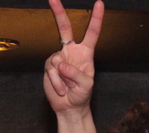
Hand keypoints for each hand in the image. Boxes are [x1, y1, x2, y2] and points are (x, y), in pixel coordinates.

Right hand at [44, 0, 103, 115]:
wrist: (69, 107)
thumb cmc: (82, 95)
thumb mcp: (86, 85)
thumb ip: (77, 74)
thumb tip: (61, 63)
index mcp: (86, 54)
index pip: (92, 33)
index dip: (96, 19)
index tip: (99, 3)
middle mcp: (71, 52)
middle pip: (65, 29)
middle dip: (59, 13)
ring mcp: (58, 58)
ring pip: (57, 60)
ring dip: (63, 79)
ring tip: (69, 88)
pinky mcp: (49, 66)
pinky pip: (51, 71)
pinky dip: (56, 82)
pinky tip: (61, 89)